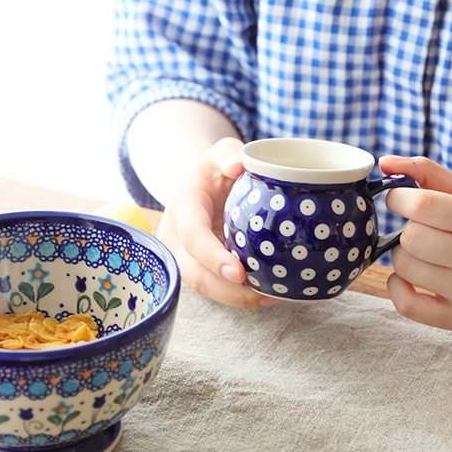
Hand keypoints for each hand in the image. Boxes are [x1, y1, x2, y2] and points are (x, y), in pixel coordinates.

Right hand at [157, 137, 282, 308]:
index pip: (194, 237)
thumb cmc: (214, 170)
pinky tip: (269, 295)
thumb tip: (238, 164)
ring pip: (207, 287)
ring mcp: (186, 258)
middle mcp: (177, 238)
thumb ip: (228, 153)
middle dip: (228, 291)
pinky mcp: (200, 269)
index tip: (239, 272)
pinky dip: (241, 295)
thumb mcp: (220, 153)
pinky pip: (217, 288)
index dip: (214, 258)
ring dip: (238, 298)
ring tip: (274, 296)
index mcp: (183, 207)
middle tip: (265, 295)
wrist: (199, 186)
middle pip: (196, 275)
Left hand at [379, 156, 451, 329]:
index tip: (401, 199)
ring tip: (426, 251)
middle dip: (408, 228)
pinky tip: (411, 276)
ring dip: (404, 255)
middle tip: (424, 229)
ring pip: (404, 267)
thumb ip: (428, 172)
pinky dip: (397, 286)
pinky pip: (406, 305)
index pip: (423, 205)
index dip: (399, 198)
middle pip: (411, 238)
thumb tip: (384, 162)